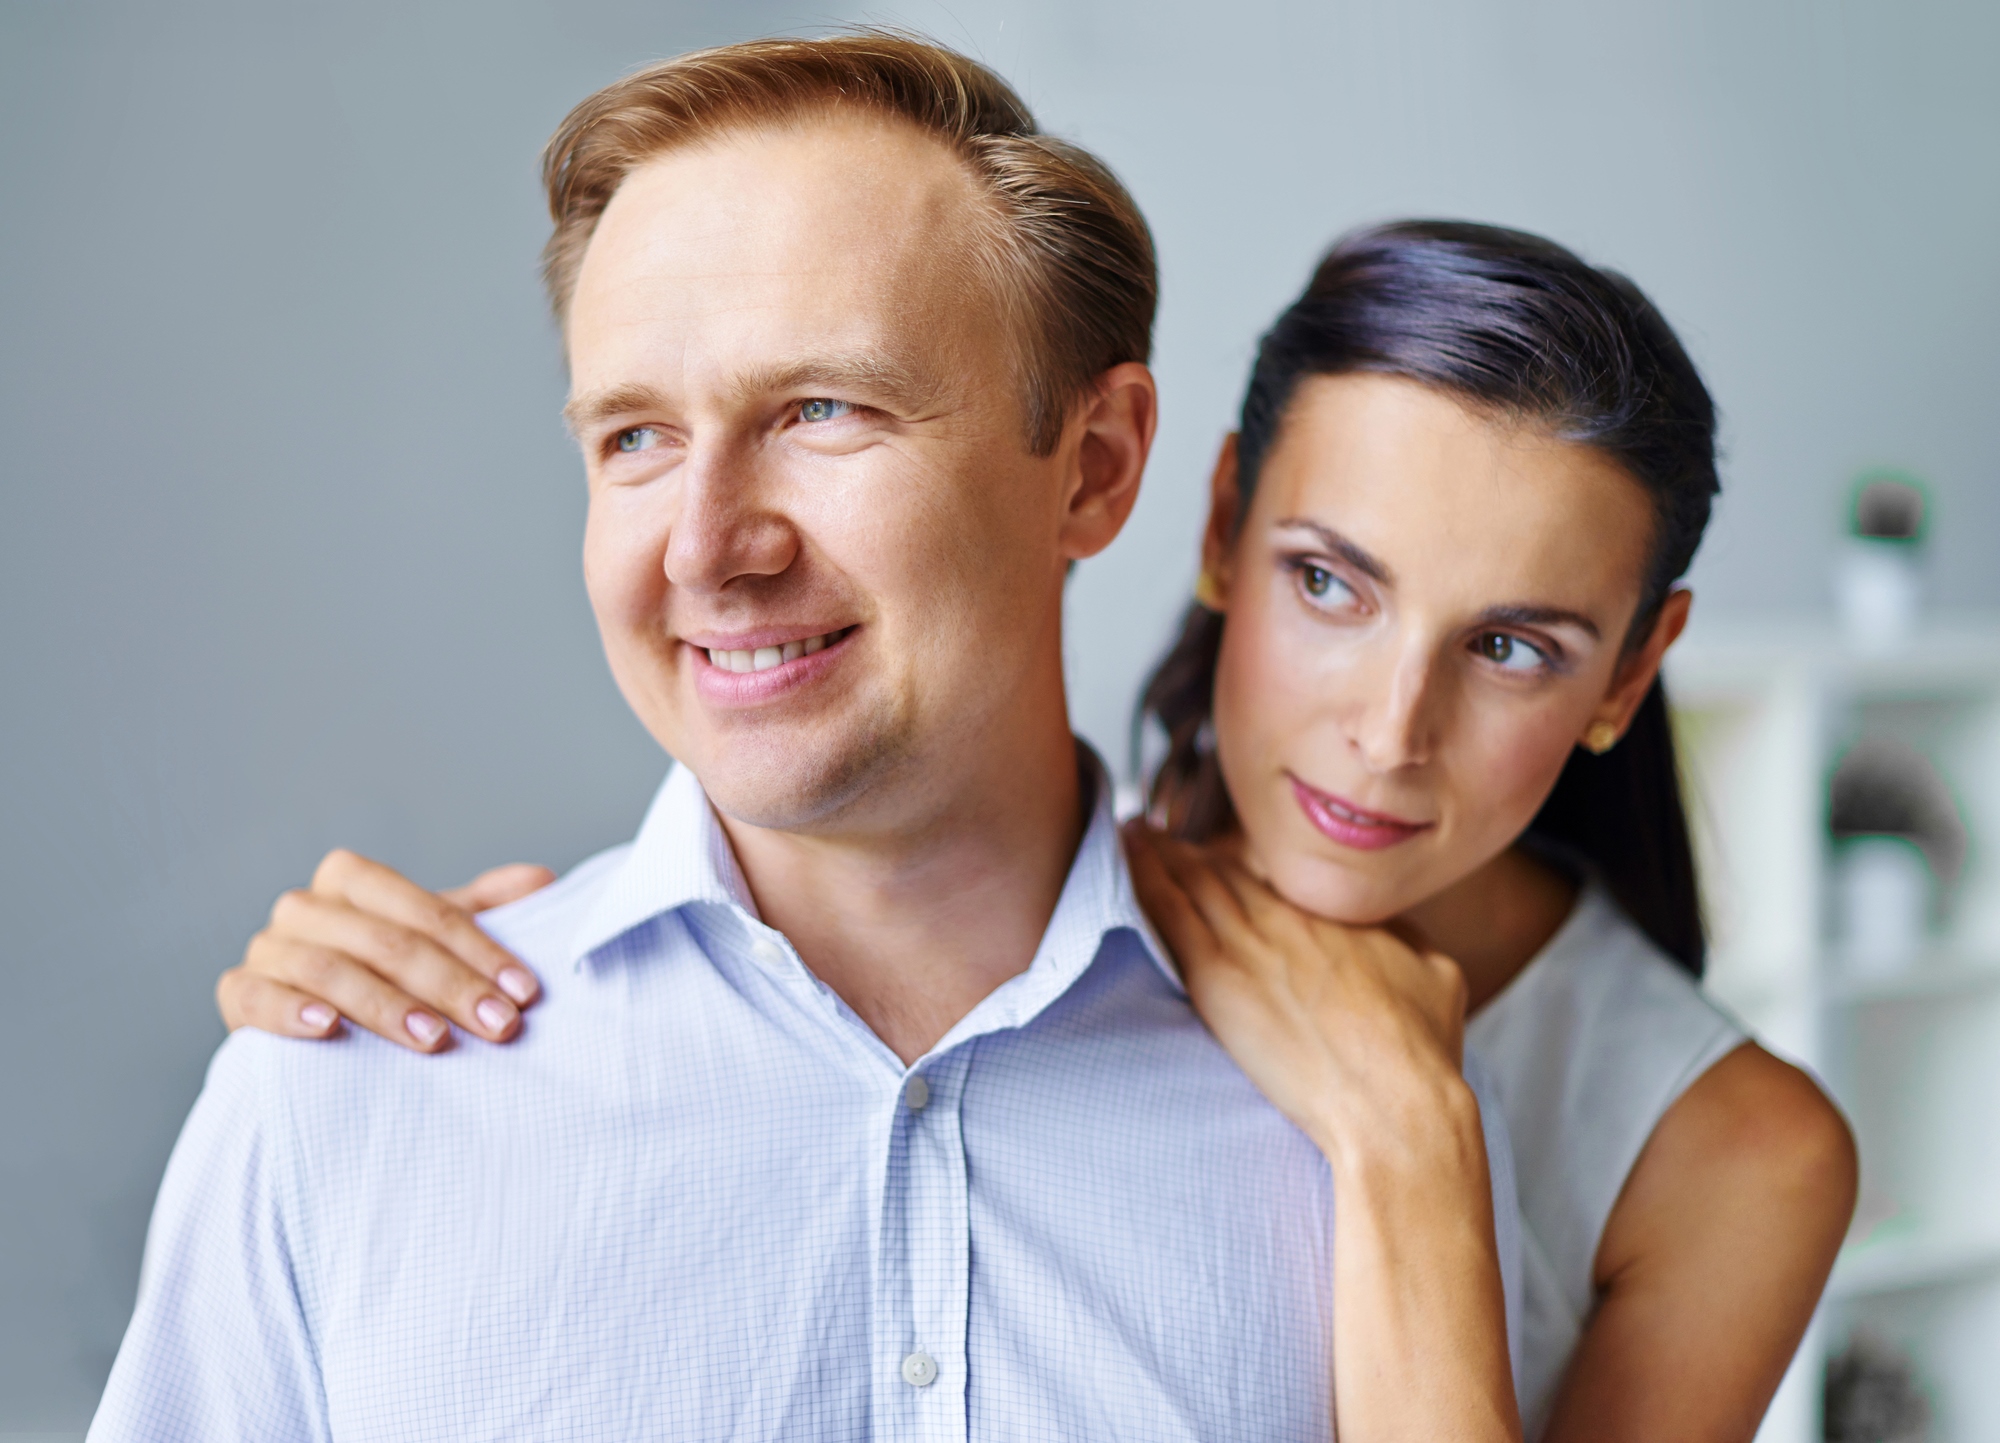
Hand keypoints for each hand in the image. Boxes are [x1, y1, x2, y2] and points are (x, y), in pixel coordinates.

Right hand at [216, 850, 555, 1051]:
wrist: (307, 1027)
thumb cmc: (382, 976)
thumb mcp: (432, 940)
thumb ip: (483, 909)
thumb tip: (542, 879)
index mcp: (353, 879)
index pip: (425, 909)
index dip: (480, 950)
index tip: (524, 992)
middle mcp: (306, 906)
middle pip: (385, 940)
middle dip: (449, 985)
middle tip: (497, 1025)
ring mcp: (268, 949)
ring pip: (329, 967)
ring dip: (386, 1005)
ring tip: (434, 1039)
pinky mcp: (237, 994)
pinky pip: (257, 996)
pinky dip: (291, 1011)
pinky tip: (328, 1029)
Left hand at [1121, 820, 1469, 1172]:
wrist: (1394, 1103)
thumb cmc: (1421, 1051)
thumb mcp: (1434, 972)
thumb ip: (1402, 936)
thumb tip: (1387, 927)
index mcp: (1334, 915)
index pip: (1274, 876)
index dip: (1239, 862)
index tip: (1217, 856)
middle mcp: (1288, 919)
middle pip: (1226, 871)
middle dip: (1189, 851)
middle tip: (1155, 834)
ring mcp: (1250, 945)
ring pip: (1194, 882)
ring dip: (1160, 854)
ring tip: (1133, 834)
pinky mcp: (1217, 980)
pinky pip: (1169, 913)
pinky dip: (1146, 877)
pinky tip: (1127, 854)